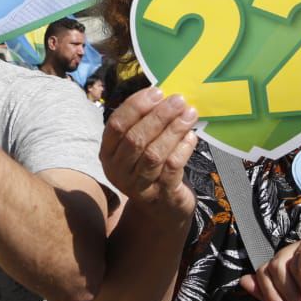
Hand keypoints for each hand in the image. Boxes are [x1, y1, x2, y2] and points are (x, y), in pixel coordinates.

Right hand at [100, 87, 197, 223]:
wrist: (160, 208)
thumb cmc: (149, 167)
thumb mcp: (138, 146)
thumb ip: (143, 123)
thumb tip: (162, 95)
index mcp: (108, 153)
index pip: (116, 125)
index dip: (135, 106)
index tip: (156, 92)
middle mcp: (118, 170)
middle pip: (136, 139)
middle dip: (159, 116)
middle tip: (178, 100)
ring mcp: (138, 186)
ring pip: (154, 153)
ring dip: (173, 130)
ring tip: (189, 114)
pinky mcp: (160, 196)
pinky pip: (171, 168)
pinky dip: (182, 149)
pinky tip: (191, 136)